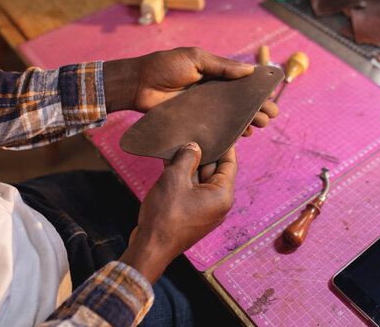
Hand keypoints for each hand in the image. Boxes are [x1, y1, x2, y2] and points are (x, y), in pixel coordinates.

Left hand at [103, 47, 277, 133]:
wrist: (138, 84)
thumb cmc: (165, 66)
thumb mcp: (196, 58)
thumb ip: (221, 66)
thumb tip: (249, 69)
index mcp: (214, 75)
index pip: (240, 82)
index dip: (256, 89)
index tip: (271, 94)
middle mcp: (211, 93)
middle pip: (239, 103)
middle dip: (257, 108)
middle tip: (270, 115)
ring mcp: (204, 110)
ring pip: (230, 117)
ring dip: (247, 121)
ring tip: (260, 125)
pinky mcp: (194, 123)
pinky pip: (215, 129)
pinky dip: (229, 133)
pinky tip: (241, 135)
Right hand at [119, 142, 236, 283]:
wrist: (150, 247)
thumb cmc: (165, 216)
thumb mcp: (175, 178)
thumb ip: (187, 158)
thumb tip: (194, 147)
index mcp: (222, 195)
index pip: (230, 164)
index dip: (226, 146)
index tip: (221, 131)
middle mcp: (217, 203)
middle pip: (214, 171)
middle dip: (203, 153)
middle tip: (195, 133)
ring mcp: (204, 210)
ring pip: (199, 179)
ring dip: (190, 164)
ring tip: (179, 145)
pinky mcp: (190, 214)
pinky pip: (190, 189)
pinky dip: (182, 177)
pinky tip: (170, 161)